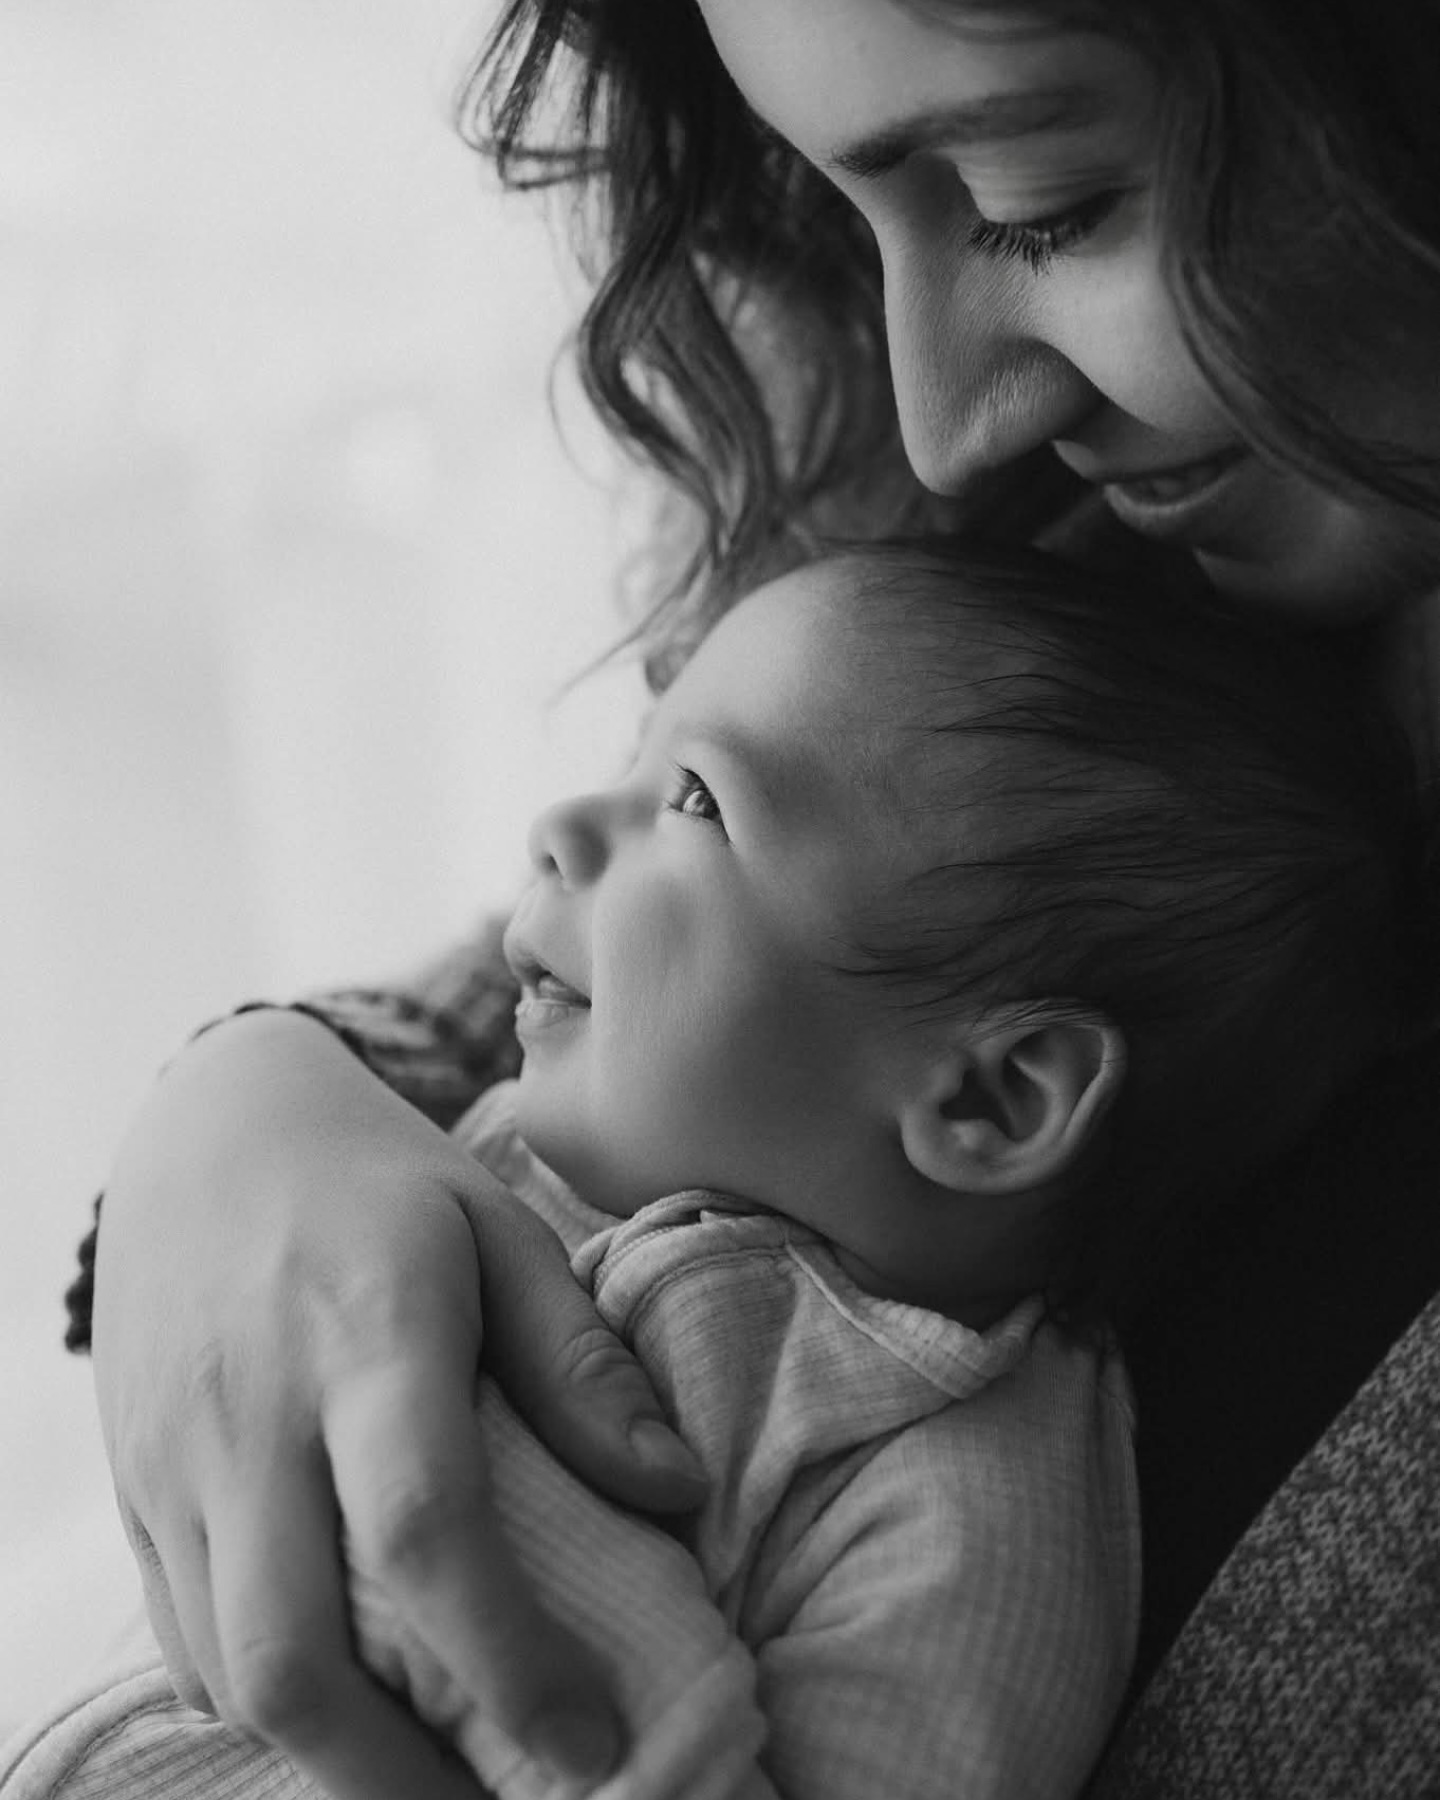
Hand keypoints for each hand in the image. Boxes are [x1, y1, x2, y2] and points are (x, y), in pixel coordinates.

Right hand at [92, 1009, 705, 1796]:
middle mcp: (251, 1415)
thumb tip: (678, 1492)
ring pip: (229, 1670)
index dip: (510, 1663)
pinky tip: (349, 1707)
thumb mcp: (499, 1229)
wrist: (209, 1132)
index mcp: (364, 1336)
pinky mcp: (134, 1489)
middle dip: (397, 1784)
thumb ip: (581, 1362)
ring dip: (332, 1759)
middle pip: (291, 1654)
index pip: (423, 1530)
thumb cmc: (382, 1183)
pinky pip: (184, 1639)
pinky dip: (265, 1700)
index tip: (595, 1747)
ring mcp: (172, 1461)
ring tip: (438, 1782)